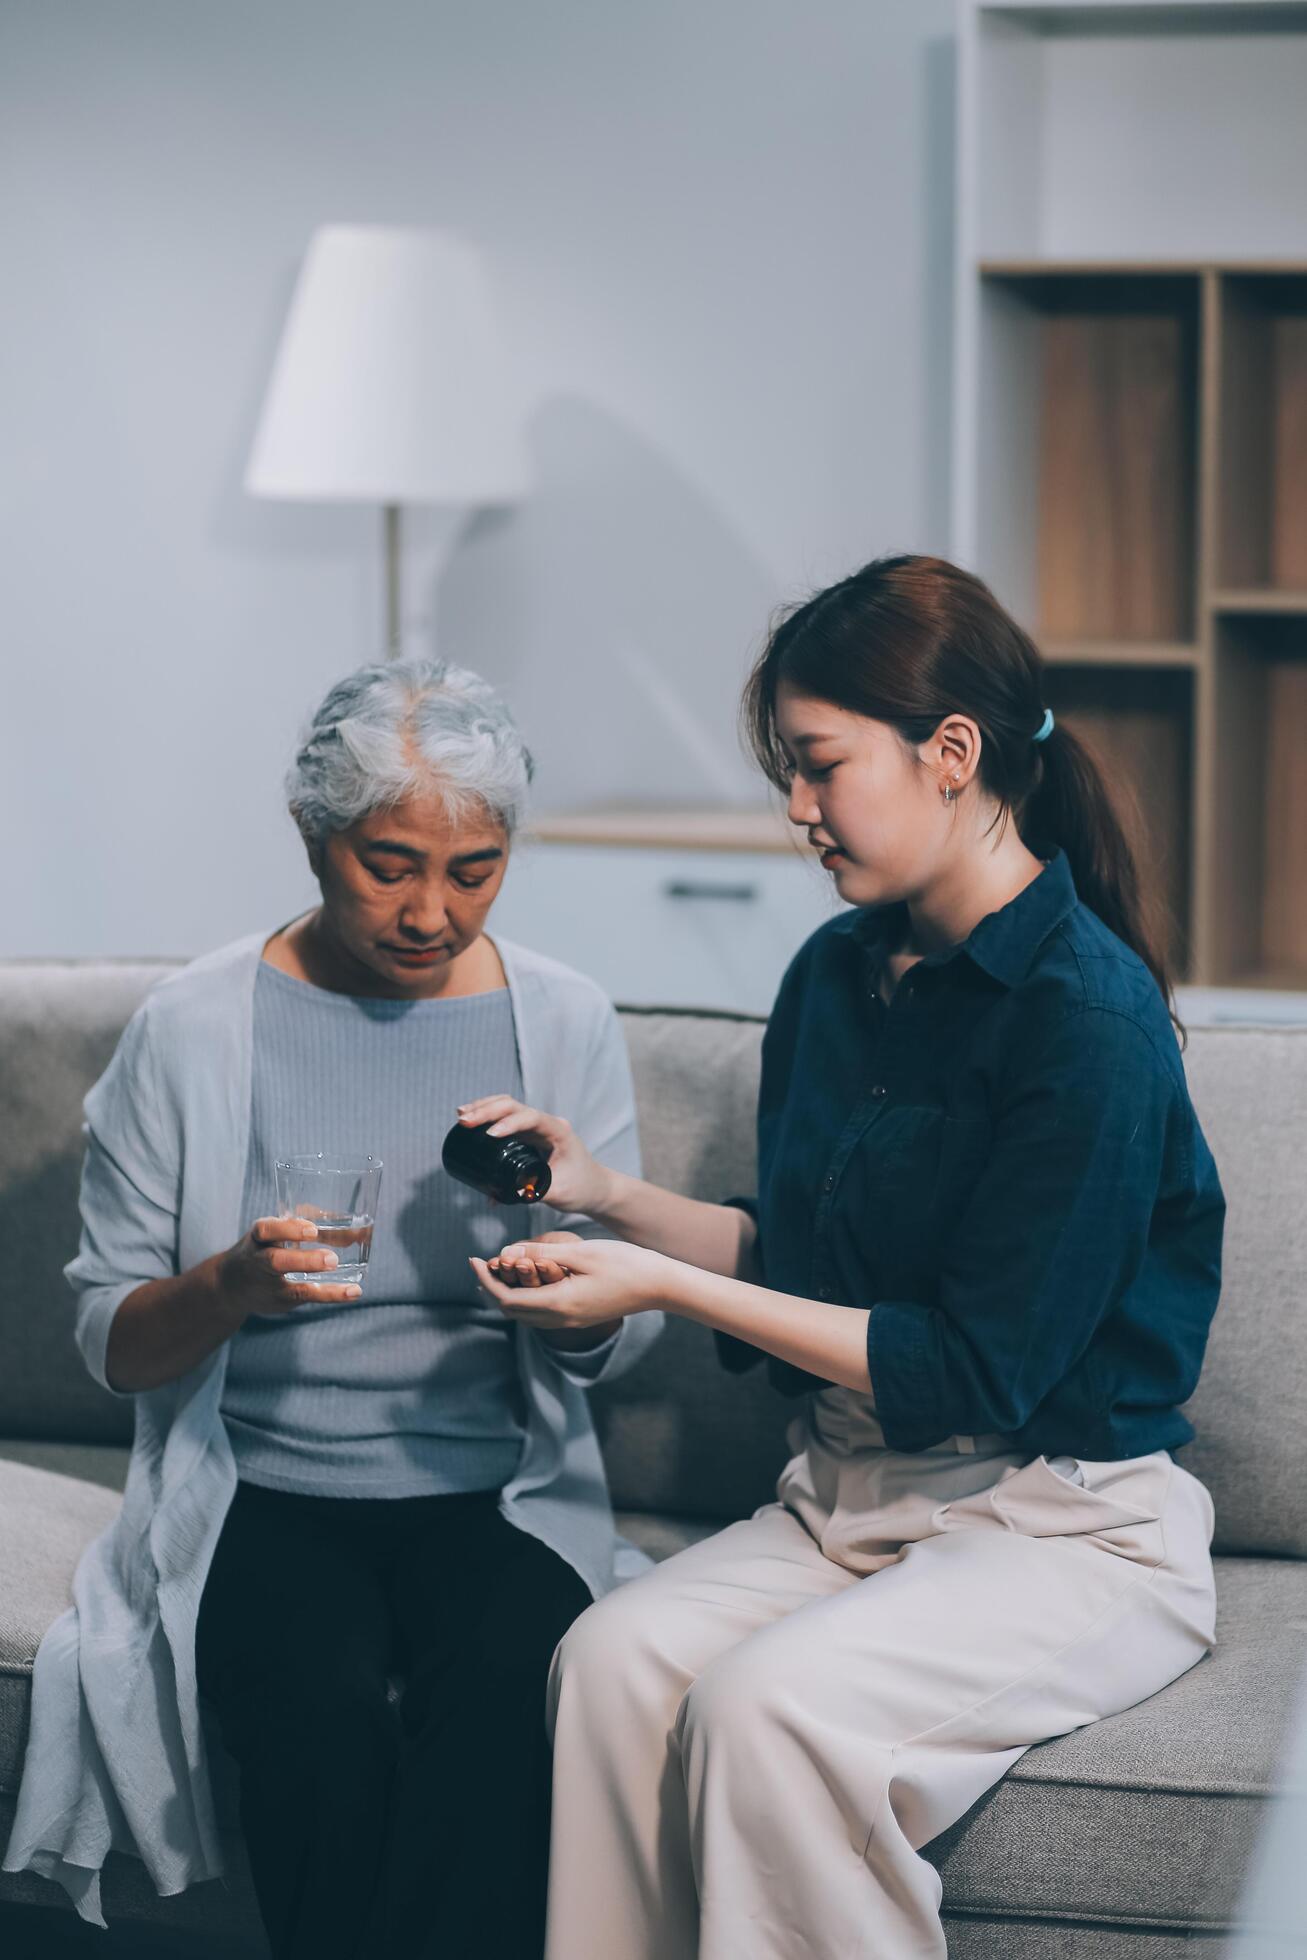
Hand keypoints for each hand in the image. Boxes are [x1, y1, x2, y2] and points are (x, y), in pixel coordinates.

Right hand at [214, 1217, 362, 1326]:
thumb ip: (310, 1225)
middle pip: (276, 1261)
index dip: (288, 1230)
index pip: (267, 1230)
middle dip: (304, 1261)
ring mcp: (271, 1285)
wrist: (231, 1284)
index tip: (312, 1230)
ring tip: (350, 1286)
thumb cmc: (266, 1248)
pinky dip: (331, 1295)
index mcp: (259, 1238)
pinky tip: (353, 1292)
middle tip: (332, 1258)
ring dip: (324, 1289)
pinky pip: (307, 1298)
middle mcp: (260, 1261)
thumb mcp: (277, 1231)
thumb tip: (356, 1233)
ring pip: (293, 1288)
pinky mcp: (282, 1300)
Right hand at [454, 1096, 612, 1215]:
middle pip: (514, 1106)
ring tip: (462, 1115)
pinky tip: (471, 1119)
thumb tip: (495, 1195)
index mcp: (559, 1132)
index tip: (490, 1134)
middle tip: (464, 1120)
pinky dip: (488, 1117)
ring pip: (508, 1108)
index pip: (532, 1118)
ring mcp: (537, 1128)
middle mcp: (547, 1124)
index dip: (510, 1123)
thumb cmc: (582, 1189)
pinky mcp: (529, 1136)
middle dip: (488, 1110)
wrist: (595, 1188)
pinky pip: (506, 1119)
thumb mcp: (559, 1192)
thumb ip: (531, 1192)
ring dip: (485, 1109)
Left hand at [470, 1237, 679, 1331]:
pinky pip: (540, 1314)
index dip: (485, 1280)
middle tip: (481, 1264)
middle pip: (511, 1311)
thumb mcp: (582, 1253)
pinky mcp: (579, 1317)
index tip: (473, 1260)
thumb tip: (508, 1253)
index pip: (506, 1298)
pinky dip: (524, 1298)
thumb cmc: (625, 1264)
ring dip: (506, 1295)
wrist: (659, 1285)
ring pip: (525, 1315)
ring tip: (498, 1270)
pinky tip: (527, 1279)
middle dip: (491, 1288)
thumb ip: (543, 1254)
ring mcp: (571, 1321)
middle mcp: (561, 1319)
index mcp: (558, 1303)